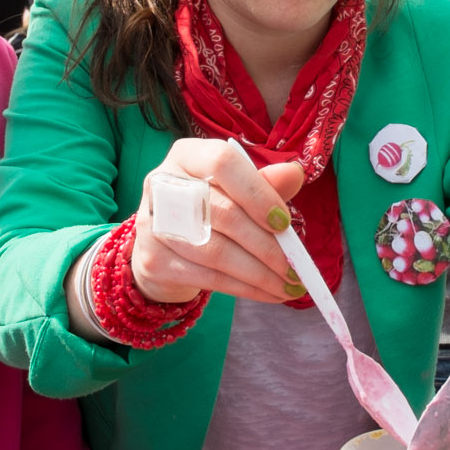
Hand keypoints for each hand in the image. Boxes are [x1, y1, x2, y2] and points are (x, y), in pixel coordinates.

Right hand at [130, 139, 306, 304]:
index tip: (284, 222)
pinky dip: (245, 288)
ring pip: (217, 252)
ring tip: (290, 286)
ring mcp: (153, 224)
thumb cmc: (210, 210)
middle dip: (267, 245)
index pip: (222, 163)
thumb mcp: (237, 190)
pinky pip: (208, 278)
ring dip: (261, 274)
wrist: (166, 246)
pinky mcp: (154, 260)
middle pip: (223, 214)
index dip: (257, 192)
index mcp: (187, 156)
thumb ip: (265, 183)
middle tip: (296, 266)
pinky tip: (269, 293)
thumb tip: (294, 174)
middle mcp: (162, 184)